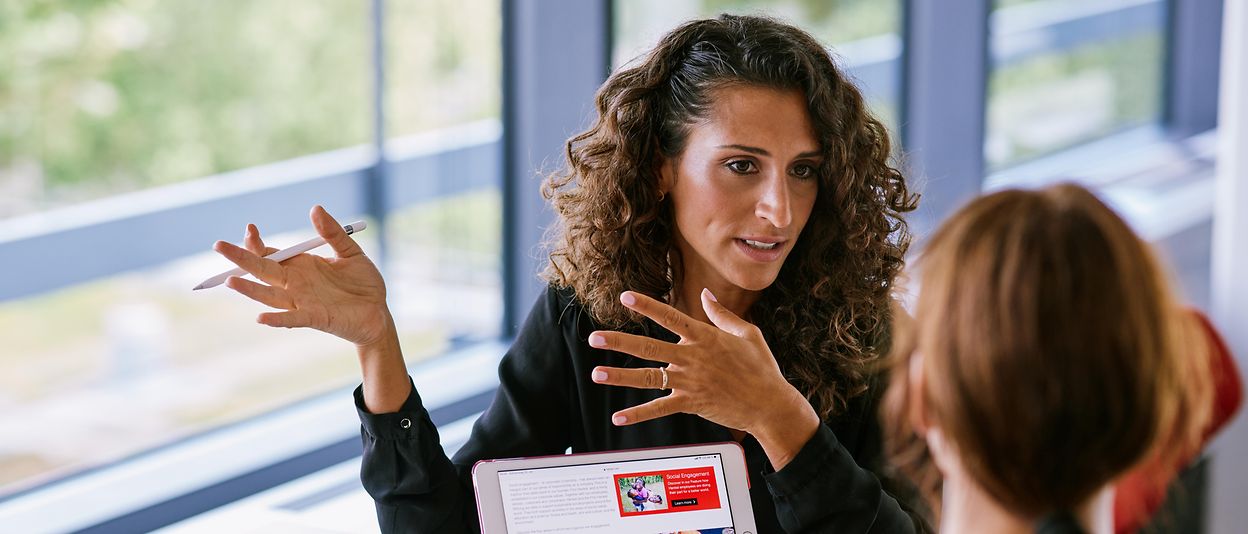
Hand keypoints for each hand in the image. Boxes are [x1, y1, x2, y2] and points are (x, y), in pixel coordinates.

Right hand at [213, 205, 392, 347]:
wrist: (379, 312)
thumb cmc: (364, 283)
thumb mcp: (351, 252)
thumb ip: (332, 233)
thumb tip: (315, 208)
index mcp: (302, 266)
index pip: (271, 253)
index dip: (257, 243)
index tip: (250, 228)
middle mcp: (296, 284)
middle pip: (263, 271)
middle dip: (241, 259)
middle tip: (219, 246)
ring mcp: (303, 302)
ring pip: (269, 295)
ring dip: (250, 289)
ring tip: (230, 281)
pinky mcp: (316, 318)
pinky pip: (293, 318)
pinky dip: (276, 319)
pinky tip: (260, 318)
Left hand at [588, 289, 816, 438]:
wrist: (770, 403)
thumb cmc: (762, 367)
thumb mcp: (747, 333)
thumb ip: (722, 314)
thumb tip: (705, 293)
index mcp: (705, 337)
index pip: (669, 316)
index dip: (646, 306)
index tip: (625, 297)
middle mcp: (692, 357)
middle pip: (648, 347)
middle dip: (619, 342)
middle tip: (594, 338)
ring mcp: (689, 381)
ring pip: (648, 378)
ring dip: (620, 376)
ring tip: (596, 374)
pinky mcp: (690, 403)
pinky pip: (659, 408)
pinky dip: (638, 414)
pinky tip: (618, 417)